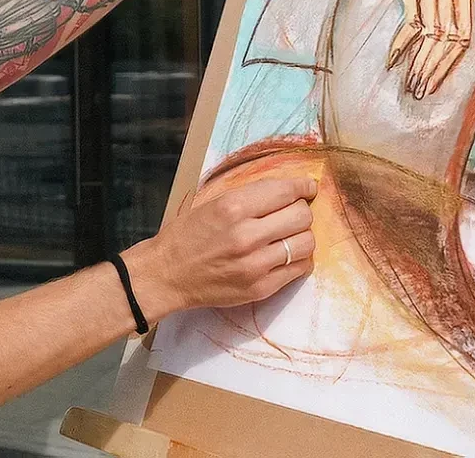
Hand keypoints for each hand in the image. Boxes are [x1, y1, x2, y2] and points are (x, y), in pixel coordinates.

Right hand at [122, 175, 317, 320]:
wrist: (166, 274)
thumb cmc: (188, 234)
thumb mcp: (215, 203)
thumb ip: (253, 196)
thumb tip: (291, 191)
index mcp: (234, 207)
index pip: (286, 191)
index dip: (303, 187)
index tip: (308, 188)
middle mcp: (247, 235)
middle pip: (302, 216)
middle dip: (302, 211)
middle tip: (292, 213)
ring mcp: (255, 265)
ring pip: (305, 243)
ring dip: (302, 236)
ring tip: (288, 236)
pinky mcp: (260, 288)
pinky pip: (299, 269)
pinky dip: (298, 259)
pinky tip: (285, 255)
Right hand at [388, 0, 474, 97]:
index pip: (462, 35)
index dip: (449, 62)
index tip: (437, 80)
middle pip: (444, 41)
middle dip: (432, 70)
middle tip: (421, 93)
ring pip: (428, 36)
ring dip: (418, 63)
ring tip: (411, 86)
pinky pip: (408, 21)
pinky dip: (401, 44)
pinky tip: (393, 61)